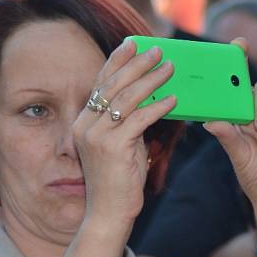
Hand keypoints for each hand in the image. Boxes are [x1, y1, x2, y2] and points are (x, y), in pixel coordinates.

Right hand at [72, 39, 175, 225]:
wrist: (109, 213)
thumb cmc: (119, 180)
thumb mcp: (121, 144)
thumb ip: (128, 121)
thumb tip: (152, 96)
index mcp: (83, 122)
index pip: (101, 84)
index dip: (117, 61)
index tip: (132, 43)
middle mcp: (85, 125)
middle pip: (113, 85)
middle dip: (137, 64)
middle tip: (157, 50)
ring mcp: (96, 136)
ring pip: (126, 98)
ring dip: (150, 80)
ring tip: (169, 68)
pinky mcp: (112, 147)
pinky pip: (139, 119)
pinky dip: (158, 108)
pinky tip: (173, 101)